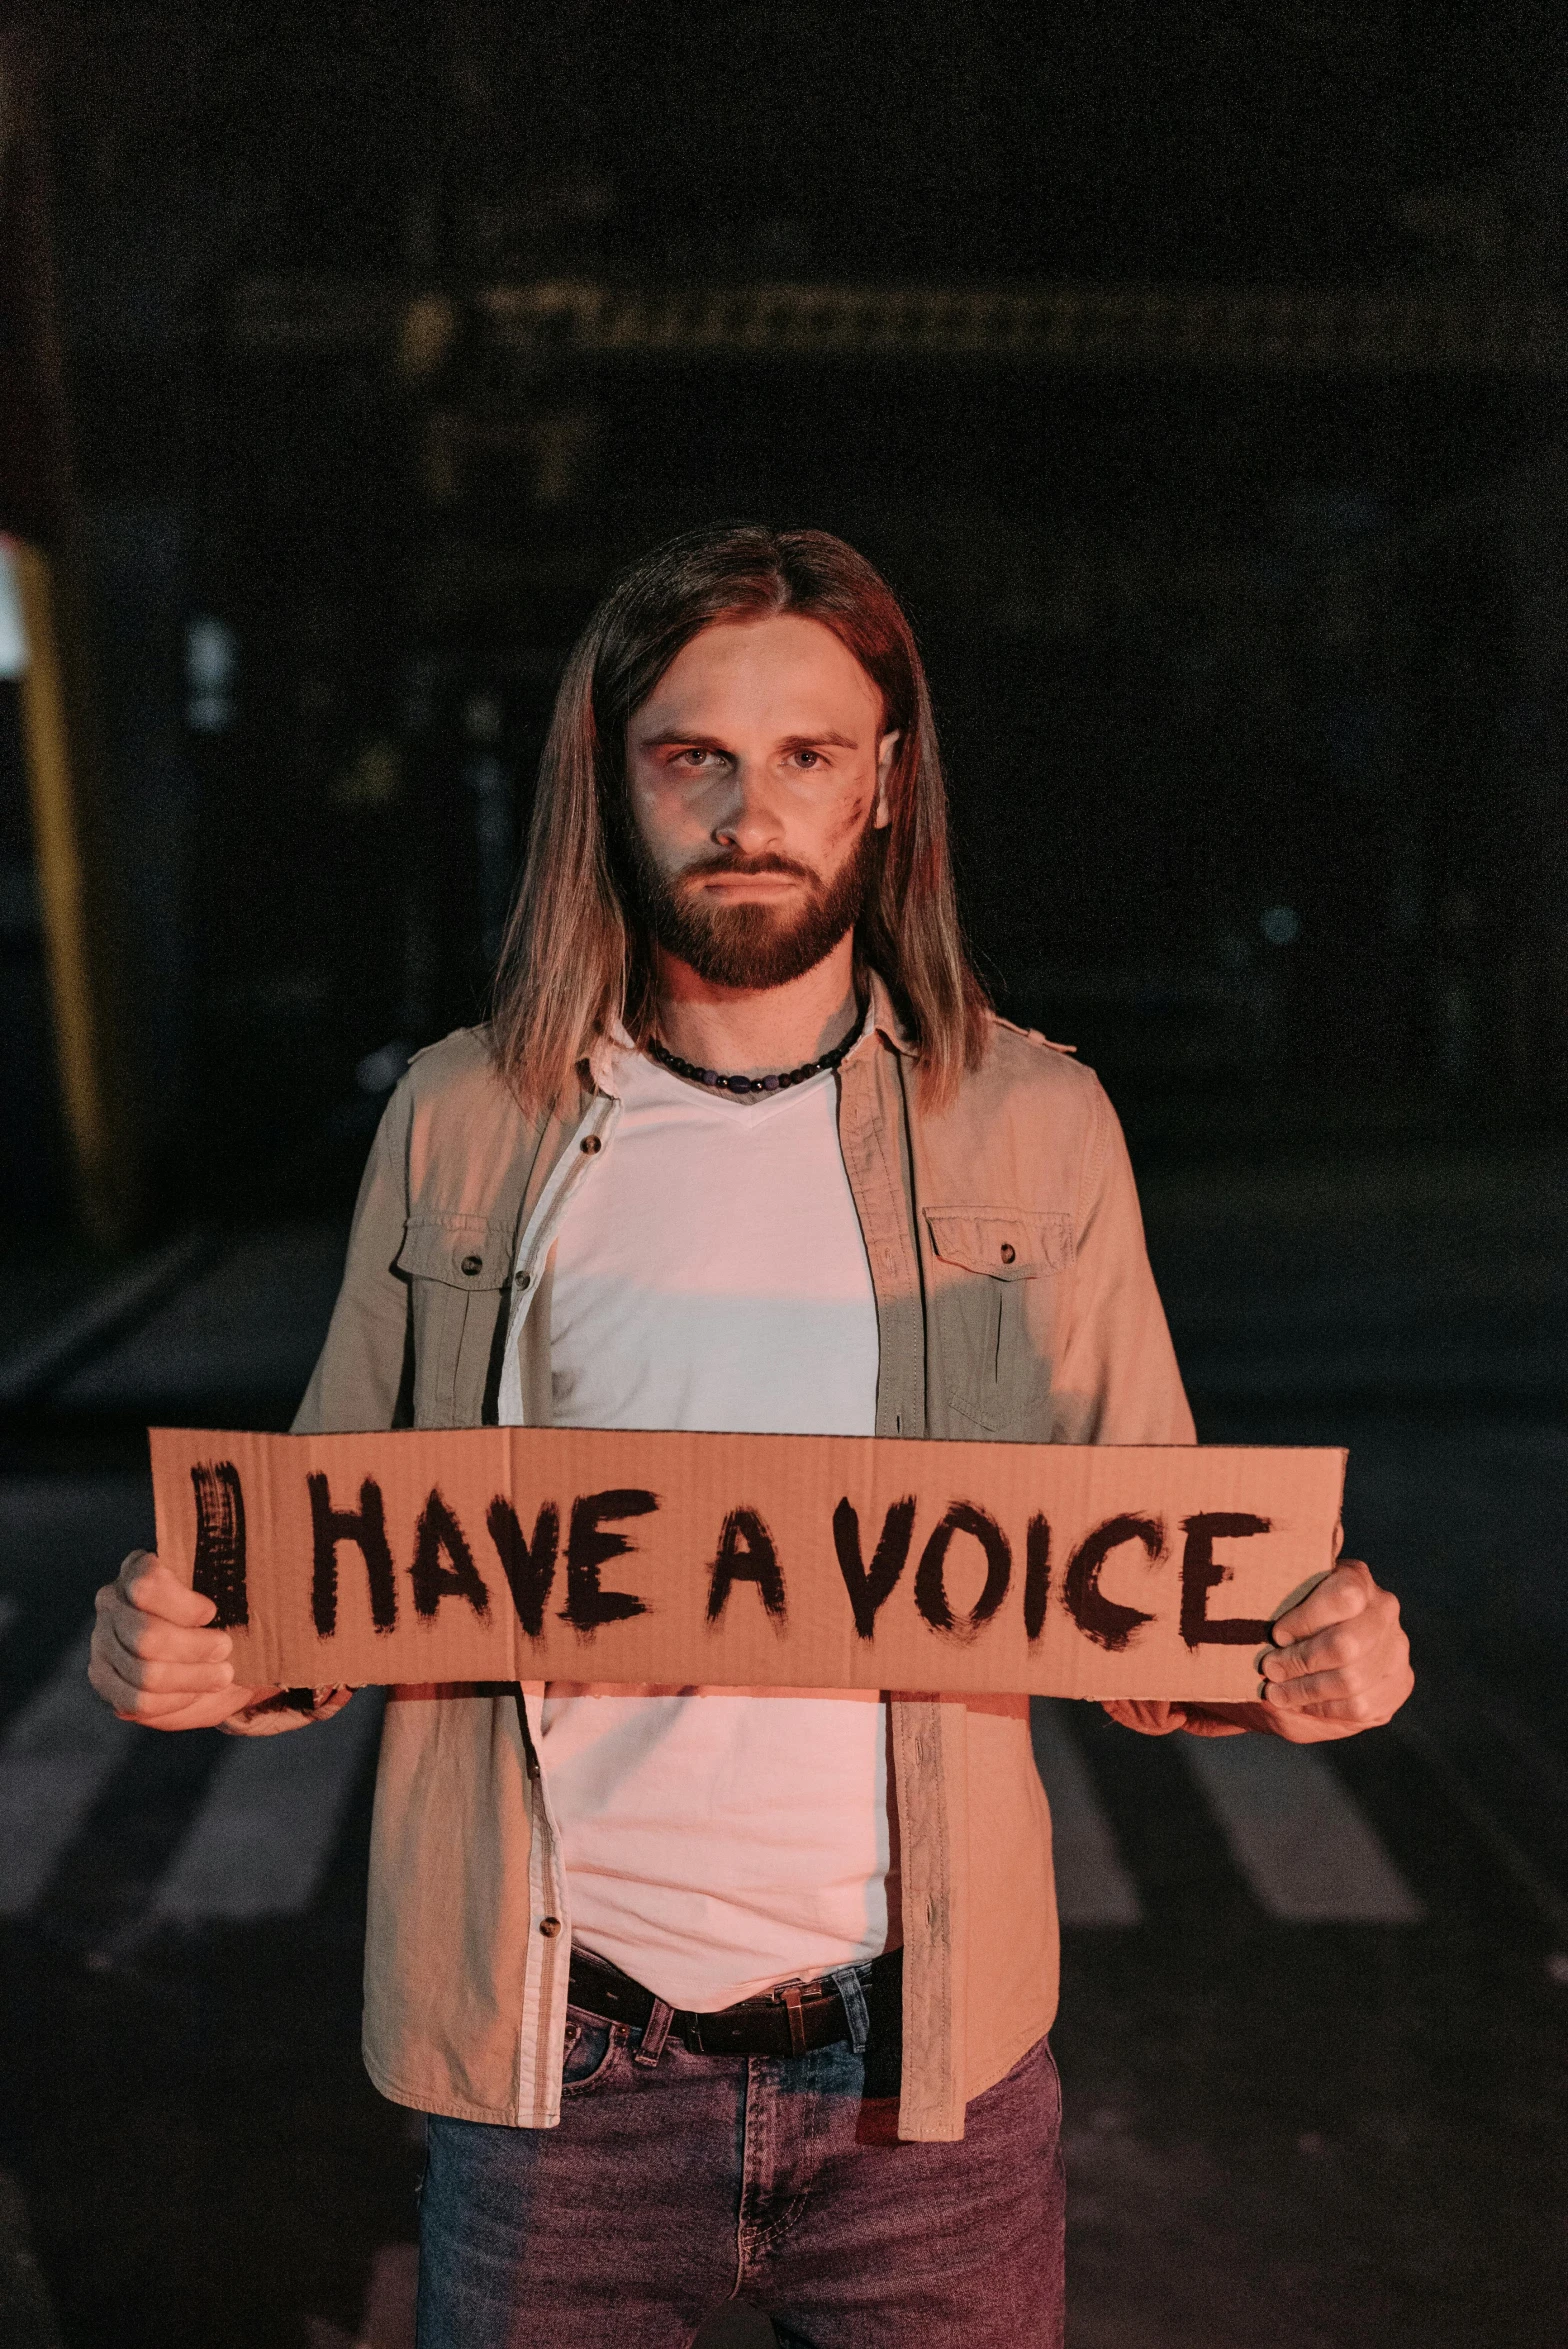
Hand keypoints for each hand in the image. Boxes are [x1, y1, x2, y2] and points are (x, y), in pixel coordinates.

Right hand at [88, 1549, 285, 1730]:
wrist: (204, 1652)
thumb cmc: (220, 1614)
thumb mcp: (228, 1593)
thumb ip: (231, 1583)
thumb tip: (262, 1579)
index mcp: (137, 1569)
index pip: (146, 1585)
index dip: (182, 1605)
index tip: (211, 1613)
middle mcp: (111, 1601)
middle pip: (146, 1636)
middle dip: (193, 1649)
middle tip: (225, 1649)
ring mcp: (102, 1642)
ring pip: (144, 1673)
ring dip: (192, 1678)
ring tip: (221, 1674)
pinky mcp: (104, 1680)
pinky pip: (138, 1701)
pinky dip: (174, 1699)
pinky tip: (194, 1692)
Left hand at [1104, 1559, 1412, 1742]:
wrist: (1307, 1656)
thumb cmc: (1282, 1620)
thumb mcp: (1276, 1591)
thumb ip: (1280, 1565)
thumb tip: (1288, 1532)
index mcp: (1356, 1579)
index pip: (1344, 1595)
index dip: (1307, 1618)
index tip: (1275, 1634)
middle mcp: (1384, 1610)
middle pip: (1347, 1644)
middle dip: (1301, 1662)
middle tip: (1269, 1668)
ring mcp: (1395, 1648)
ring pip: (1352, 1679)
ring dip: (1306, 1689)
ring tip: (1276, 1691)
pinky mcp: (1398, 1683)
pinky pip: (1363, 1705)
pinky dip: (1324, 1707)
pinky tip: (1300, 1702)